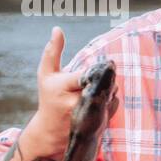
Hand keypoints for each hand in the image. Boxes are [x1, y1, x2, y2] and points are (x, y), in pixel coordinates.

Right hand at [22, 27, 118, 158]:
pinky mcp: (99, 122)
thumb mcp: (46, 74)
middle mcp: (75, 102)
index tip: (105, 63)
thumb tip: (57, 29)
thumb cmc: (49, 98)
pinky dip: (111, 97)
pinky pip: (114, 102)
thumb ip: (52, 52)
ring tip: (98, 86)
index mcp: (61, 87)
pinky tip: (101, 98)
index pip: (86, 75)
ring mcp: (88, 114)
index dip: (96, 70)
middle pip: (101, 82)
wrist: (51, 131)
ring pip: (110, 91)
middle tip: (105, 71)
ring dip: (109, 86)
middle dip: (104, 76)